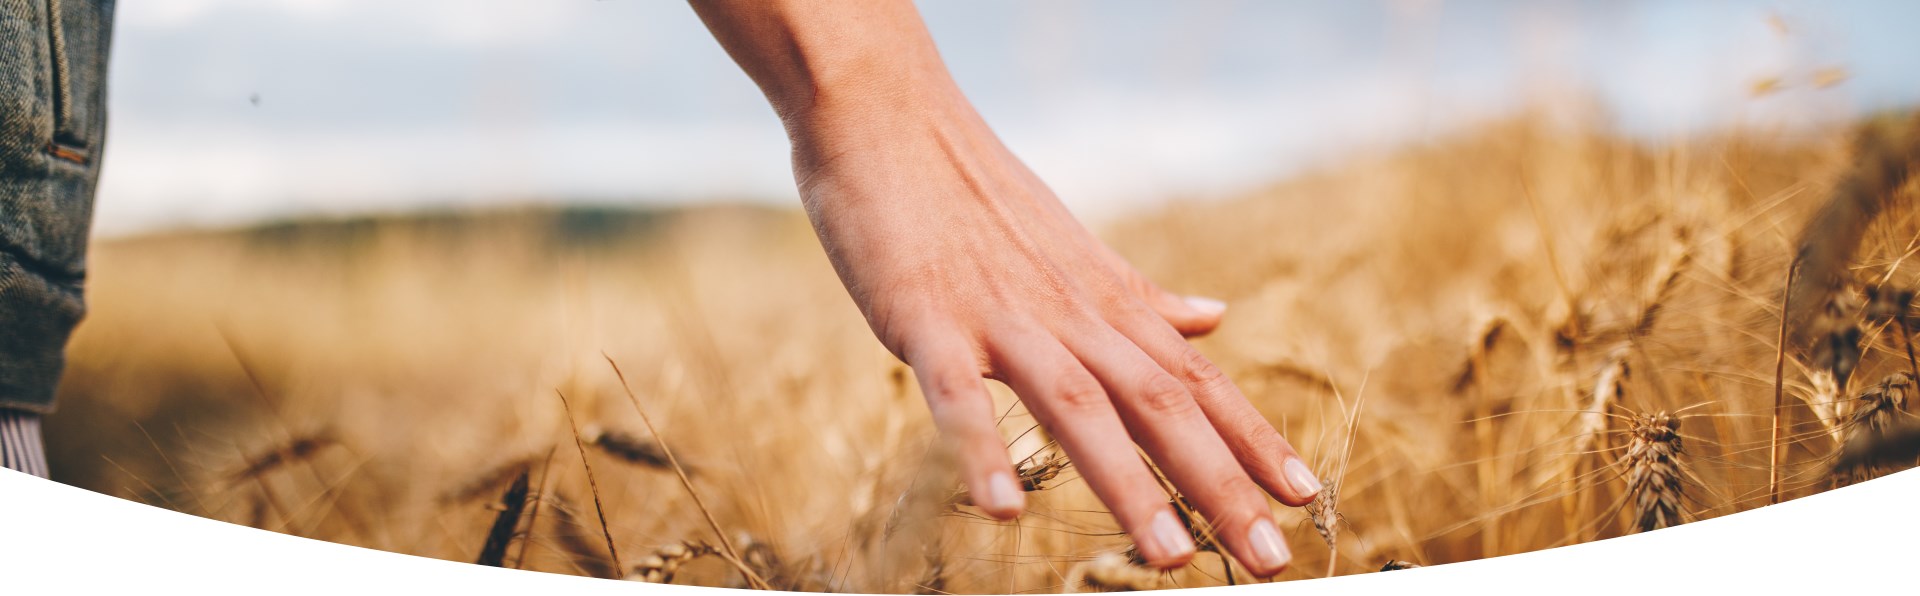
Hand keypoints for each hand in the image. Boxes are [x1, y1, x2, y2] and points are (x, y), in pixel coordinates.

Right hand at [690, 0, 1321, 576]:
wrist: (890, 118)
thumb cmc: (975, 195)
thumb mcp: (1073, 251)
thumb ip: (1141, 298)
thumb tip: (1215, 316)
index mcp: (1105, 302)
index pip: (1196, 379)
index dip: (1253, 439)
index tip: (1305, 498)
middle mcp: (1070, 313)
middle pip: (1159, 404)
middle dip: (1218, 483)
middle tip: (1267, 555)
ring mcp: (1000, 317)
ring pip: (1077, 405)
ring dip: (1126, 483)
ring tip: (1169, 556)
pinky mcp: (926, 319)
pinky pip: (957, 393)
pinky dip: (981, 448)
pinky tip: (1002, 510)